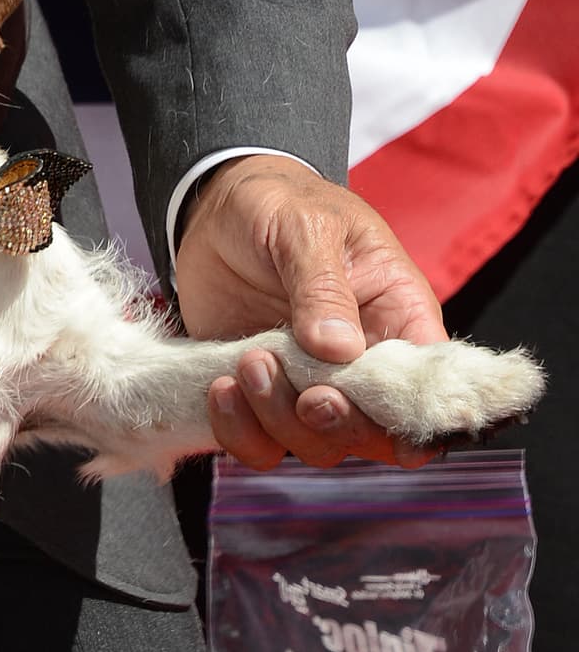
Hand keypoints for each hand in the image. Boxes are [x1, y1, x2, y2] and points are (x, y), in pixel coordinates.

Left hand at [175, 154, 447, 468]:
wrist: (219, 210)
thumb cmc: (281, 205)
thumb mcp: (308, 227)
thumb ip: (324, 288)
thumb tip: (339, 349)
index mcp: (400, 320)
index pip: (431, 388)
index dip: (421, 420)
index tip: (385, 425)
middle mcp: (361, 366)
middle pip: (372, 434)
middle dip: (338, 424)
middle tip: (305, 394)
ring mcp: (309, 387)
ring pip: (314, 446)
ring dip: (280, 422)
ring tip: (249, 363)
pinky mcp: (261, 399)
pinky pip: (259, 443)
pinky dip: (240, 432)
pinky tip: (221, 390)